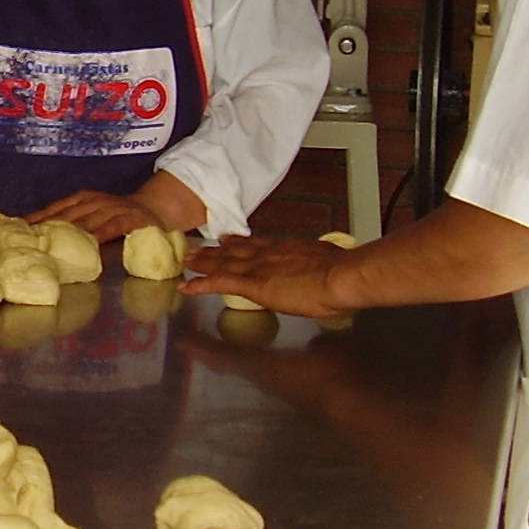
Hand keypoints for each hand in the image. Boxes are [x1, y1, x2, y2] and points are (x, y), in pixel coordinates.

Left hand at [31, 190, 161, 240]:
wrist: (156, 209)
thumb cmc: (118, 216)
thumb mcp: (93, 214)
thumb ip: (73, 223)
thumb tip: (42, 237)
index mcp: (83, 200)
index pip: (55, 208)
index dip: (38, 218)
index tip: (19, 228)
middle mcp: (95, 201)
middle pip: (68, 214)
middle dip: (49, 226)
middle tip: (31, 238)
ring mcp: (113, 208)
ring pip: (88, 219)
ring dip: (70, 230)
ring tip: (54, 241)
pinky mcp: (131, 218)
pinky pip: (113, 226)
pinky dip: (102, 233)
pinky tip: (92, 242)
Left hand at [184, 234, 349, 317]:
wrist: (338, 276)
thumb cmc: (341, 273)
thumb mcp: (329, 261)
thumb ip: (319, 267)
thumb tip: (326, 273)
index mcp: (285, 248)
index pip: (257, 244)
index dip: (240, 243)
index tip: (228, 240)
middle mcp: (267, 253)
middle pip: (235, 251)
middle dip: (215, 251)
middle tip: (198, 248)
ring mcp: (257, 267)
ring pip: (223, 263)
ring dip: (204, 262)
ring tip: (189, 261)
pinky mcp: (251, 284)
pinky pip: (220, 283)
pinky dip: (201, 285)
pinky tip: (188, 287)